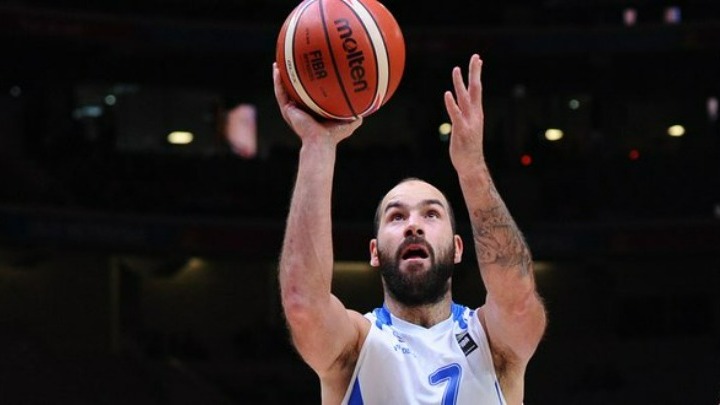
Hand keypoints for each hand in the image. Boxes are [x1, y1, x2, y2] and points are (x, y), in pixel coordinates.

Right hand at [273, 63, 362, 145]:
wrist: (321, 142)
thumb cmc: (334, 135)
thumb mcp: (350, 121)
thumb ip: (357, 113)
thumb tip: (368, 105)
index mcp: (312, 110)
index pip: (309, 93)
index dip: (309, 82)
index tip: (310, 68)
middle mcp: (301, 109)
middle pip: (294, 89)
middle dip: (292, 77)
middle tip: (291, 62)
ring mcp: (292, 110)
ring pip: (284, 89)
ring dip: (281, 76)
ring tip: (278, 63)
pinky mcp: (287, 110)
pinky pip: (280, 93)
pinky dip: (278, 82)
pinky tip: (277, 70)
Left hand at [443, 54, 484, 172]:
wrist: (471, 165)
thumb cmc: (468, 148)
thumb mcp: (467, 127)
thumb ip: (464, 116)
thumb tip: (460, 107)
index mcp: (477, 113)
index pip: (477, 89)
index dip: (477, 74)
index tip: (478, 59)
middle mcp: (475, 115)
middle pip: (475, 89)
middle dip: (475, 73)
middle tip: (476, 57)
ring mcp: (469, 122)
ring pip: (464, 99)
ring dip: (460, 84)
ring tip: (456, 69)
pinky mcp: (461, 131)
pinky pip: (455, 115)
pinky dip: (451, 104)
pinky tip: (447, 94)